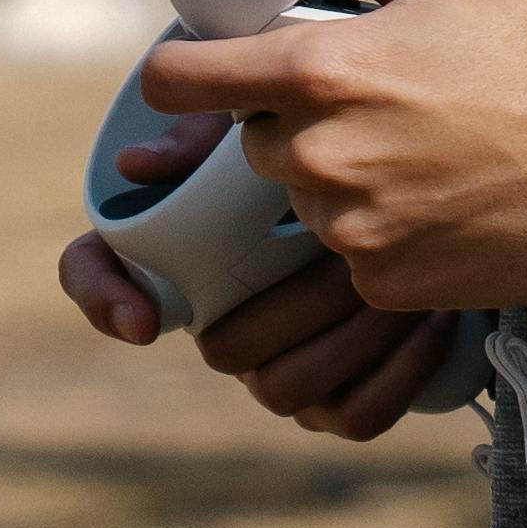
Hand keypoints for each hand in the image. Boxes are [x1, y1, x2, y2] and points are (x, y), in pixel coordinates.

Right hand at [55, 137, 467, 441]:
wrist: (426, 172)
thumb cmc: (331, 133)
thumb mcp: (277, 112)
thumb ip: (208, 133)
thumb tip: (138, 165)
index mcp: (179, 244)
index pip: (97, 274)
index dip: (104, 298)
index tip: (145, 317)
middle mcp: (218, 318)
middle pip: (222, 347)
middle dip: (290, 306)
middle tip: (347, 257)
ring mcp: (277, 366)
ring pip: (286, 389)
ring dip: (349, 338)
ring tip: (400, 284)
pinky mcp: (341, 401)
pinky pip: (358, 415)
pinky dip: (398, 373)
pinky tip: (430, 319)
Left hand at [134, 0, 526, 313]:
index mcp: (322, 69)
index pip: (180, 82)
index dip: (186, 72)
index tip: (212, 70)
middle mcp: (321, 156)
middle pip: (252, 143)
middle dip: (295, 120)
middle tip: (379, 99)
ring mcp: (353, 231)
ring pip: (304, 201)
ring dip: (341, 177)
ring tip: (427, 148)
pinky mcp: (389, 285)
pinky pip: (351, 255)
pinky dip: (385, 231)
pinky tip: (447, 198)